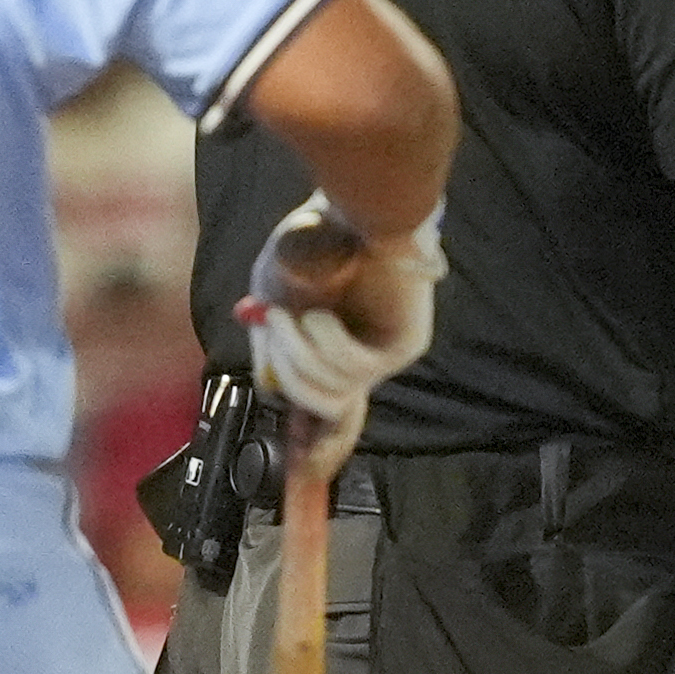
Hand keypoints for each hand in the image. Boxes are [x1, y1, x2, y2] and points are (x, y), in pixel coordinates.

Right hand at [241, 194, 447, 471]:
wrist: (351, 205)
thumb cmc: (313, 240)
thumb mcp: (272, 296)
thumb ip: (269, 345)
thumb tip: (270, 390)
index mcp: (336, 348)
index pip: (338, 414)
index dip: (323, 444)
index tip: (305, 469)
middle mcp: (365, 356)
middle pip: (322, 407)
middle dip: (288, 373)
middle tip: (277, 326)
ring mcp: (387, 352)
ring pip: (331, 392)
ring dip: (302, 354)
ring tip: (304, 313)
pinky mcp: (405, 345)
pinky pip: (352, 370)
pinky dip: (328, 342)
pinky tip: (327, 313)